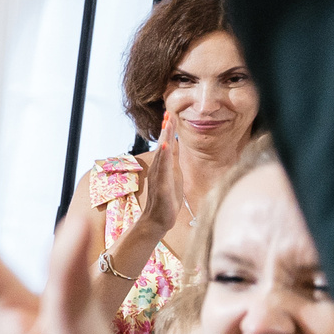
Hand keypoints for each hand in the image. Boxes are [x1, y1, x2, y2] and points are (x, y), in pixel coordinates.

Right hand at [137, 112, 185, 235]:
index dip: (169, 130)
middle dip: (166, 129)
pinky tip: (166, 145)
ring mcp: (159, 176)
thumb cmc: (166, 200)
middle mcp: (159, 168)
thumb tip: (175, 143)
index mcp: (165, 166)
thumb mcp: (174, 176)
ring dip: (164, 138)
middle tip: (168, 113)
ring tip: (167, 124)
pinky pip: (163, 168)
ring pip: (162, 154)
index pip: (167, 144)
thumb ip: (173, 160)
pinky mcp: (161, 185)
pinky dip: (164, 156)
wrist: (158, 220)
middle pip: (164, 145)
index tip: (170, 114)